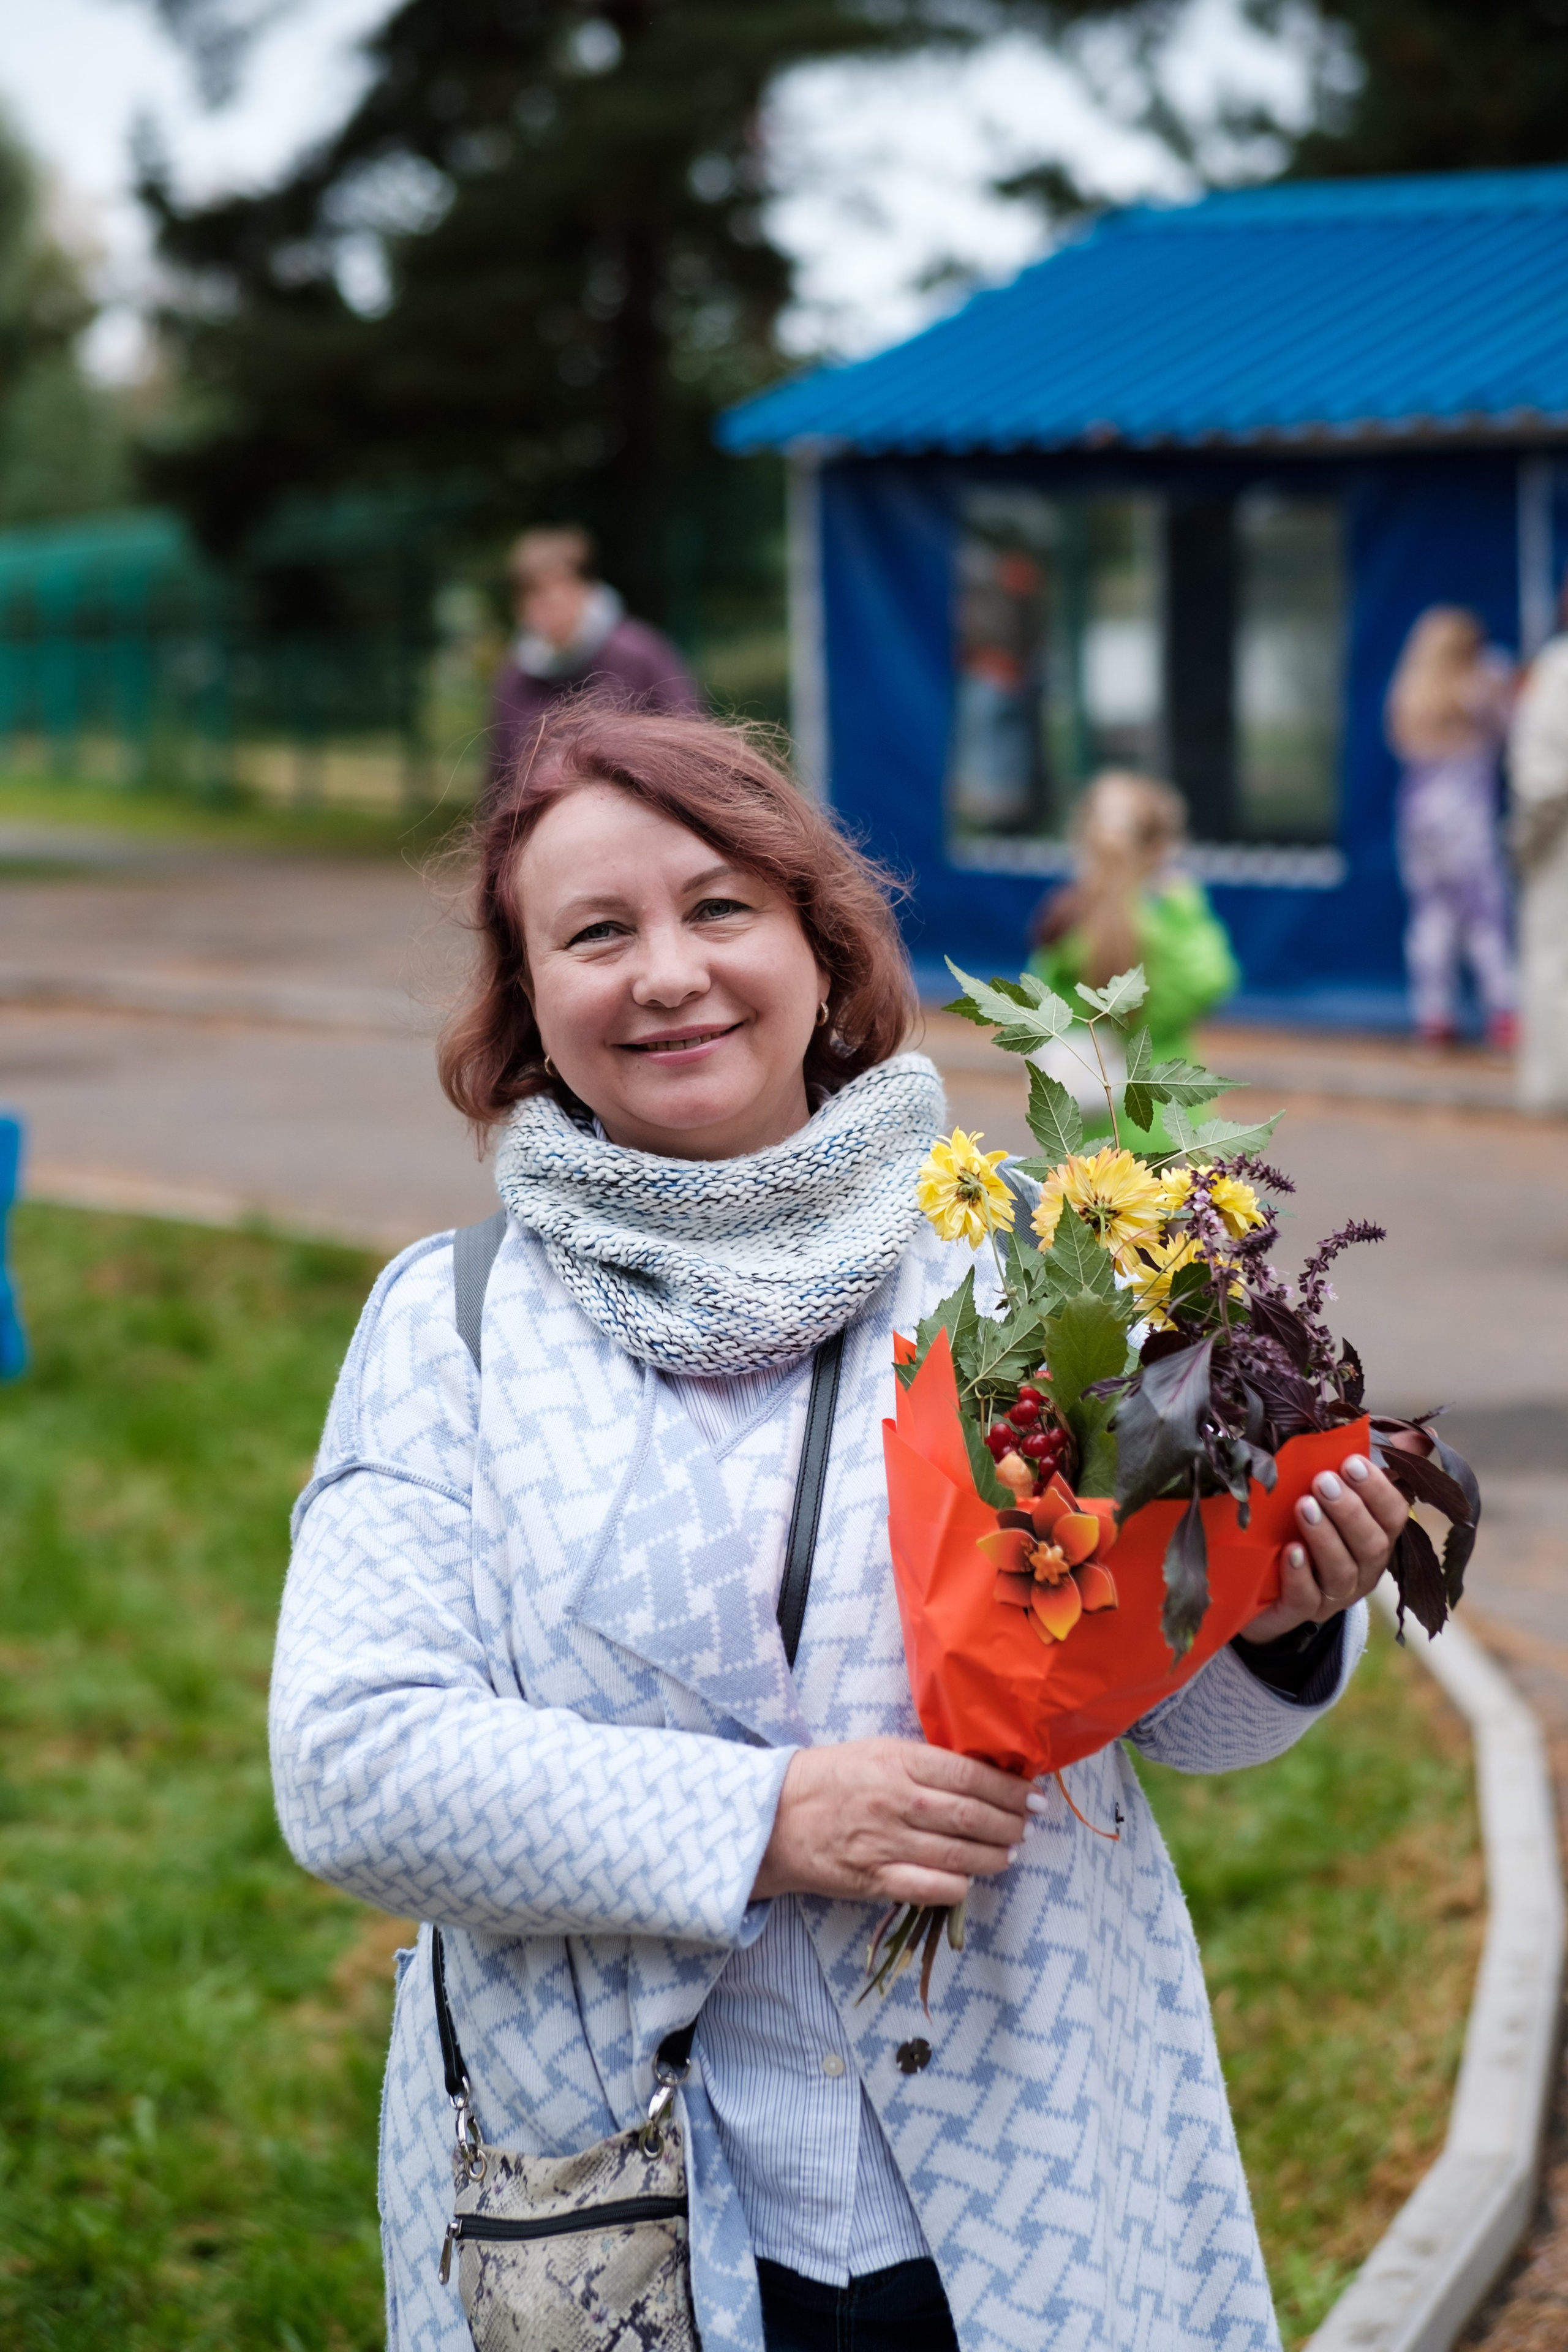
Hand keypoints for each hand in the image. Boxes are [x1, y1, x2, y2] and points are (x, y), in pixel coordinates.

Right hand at [752, 1738, 1034, 1907]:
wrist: (775, 1817)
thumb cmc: (832, 1777)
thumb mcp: (878, 1750)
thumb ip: (925, 1762)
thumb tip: (980, 1775)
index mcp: (899, 1761)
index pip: (969, 1775)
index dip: (1008, 1789)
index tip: (1032, 1796)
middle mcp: (897, 1801)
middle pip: (971, 1816)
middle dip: (1010, 1824)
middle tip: (1027, 1826)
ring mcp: (887, 1843)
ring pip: (958, 1855)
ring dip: (994, 1856)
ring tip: (1009, 1853)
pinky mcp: (875, 1879)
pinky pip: (930, 1889)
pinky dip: (958, 1887)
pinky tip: (971, 1880)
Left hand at [1238, 1450, 1409, 1645]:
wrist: (1260, 1587)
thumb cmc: (1302, 1528)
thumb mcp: (1331, 1492)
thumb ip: (1369, 1464)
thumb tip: (1423, 1434)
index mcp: (1375, 1537)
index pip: (1393, 1515)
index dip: (1376, 1490)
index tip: (1351, 1462)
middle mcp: (1362, 1569)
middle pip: (1370, 1544)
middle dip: (1349, 1511)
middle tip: (1323, 1481)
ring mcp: (1333, 1595)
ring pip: (1341, 1571)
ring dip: (1324, 1537)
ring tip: (1303, 1506)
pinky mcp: (1298, 1613)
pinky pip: (1305, 1599)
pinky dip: (1300, 1576)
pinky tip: (1291, 1552)